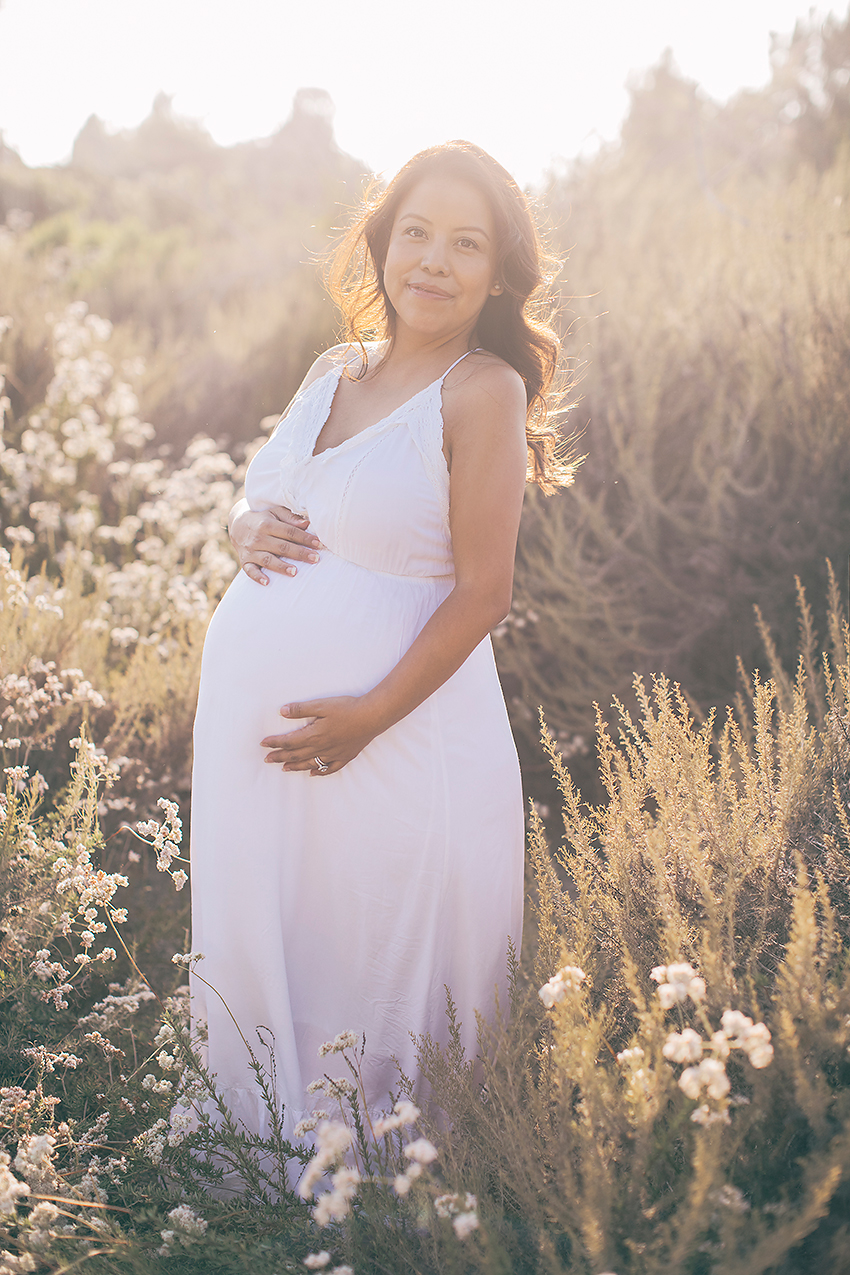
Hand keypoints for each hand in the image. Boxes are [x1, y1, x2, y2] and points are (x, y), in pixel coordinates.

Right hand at [229, 503, 322, 584]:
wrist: (237, 524)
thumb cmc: (263, 519)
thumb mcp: (275, 512)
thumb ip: (290, 518)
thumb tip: (306, 524)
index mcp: (267, 524)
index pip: (289, 532)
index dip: (305, 538)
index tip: (319, 544)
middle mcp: (258, 537)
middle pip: (281, 547)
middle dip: (299, 553)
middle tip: (315, 559)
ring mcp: (251, 550)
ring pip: (267, 560)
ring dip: (281, 566)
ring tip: (294, 572)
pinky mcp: (245, 561)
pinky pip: (250, 570)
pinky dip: (257, 577)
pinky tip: (267, 582)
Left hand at [261, 696, 380, 774]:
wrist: (372, 717)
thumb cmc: (347, 708)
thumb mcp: (322, 704)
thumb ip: (301, 709)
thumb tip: (282, 711)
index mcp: (313, 735)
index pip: (288, 742)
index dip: (274, 743)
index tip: (263, 744)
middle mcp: (321, 748)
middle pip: (296, 755)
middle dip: (279, 757)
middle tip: (267, 759)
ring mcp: (333, 754)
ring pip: (310, 764)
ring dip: (295, 766)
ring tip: (284, 768)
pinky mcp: (345, 756)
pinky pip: (329, 768)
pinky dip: (319, 772)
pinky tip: (313, 773)